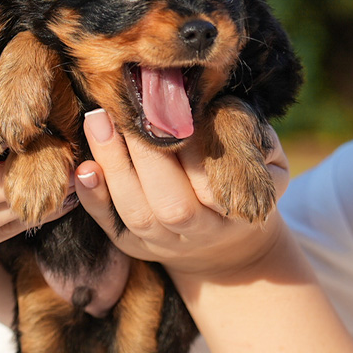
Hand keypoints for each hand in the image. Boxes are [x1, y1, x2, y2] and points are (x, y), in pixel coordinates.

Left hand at [72, 109, 290, 284]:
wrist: (229, 248)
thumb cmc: (247, 182)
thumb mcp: (270, 162)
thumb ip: (253, 136)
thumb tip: (218, 106)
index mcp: (240, 210)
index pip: (216, 180)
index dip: (194, 146)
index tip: (175, 104)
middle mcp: (200, 232)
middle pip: (173, 203)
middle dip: (147, 153)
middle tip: (128, 105)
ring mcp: (163, 242)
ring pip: (137, 212)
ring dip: (114, 165)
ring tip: (98, 120)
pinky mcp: (133, 244)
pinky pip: (109, 224)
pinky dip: (93, 197)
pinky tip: (82, 165)